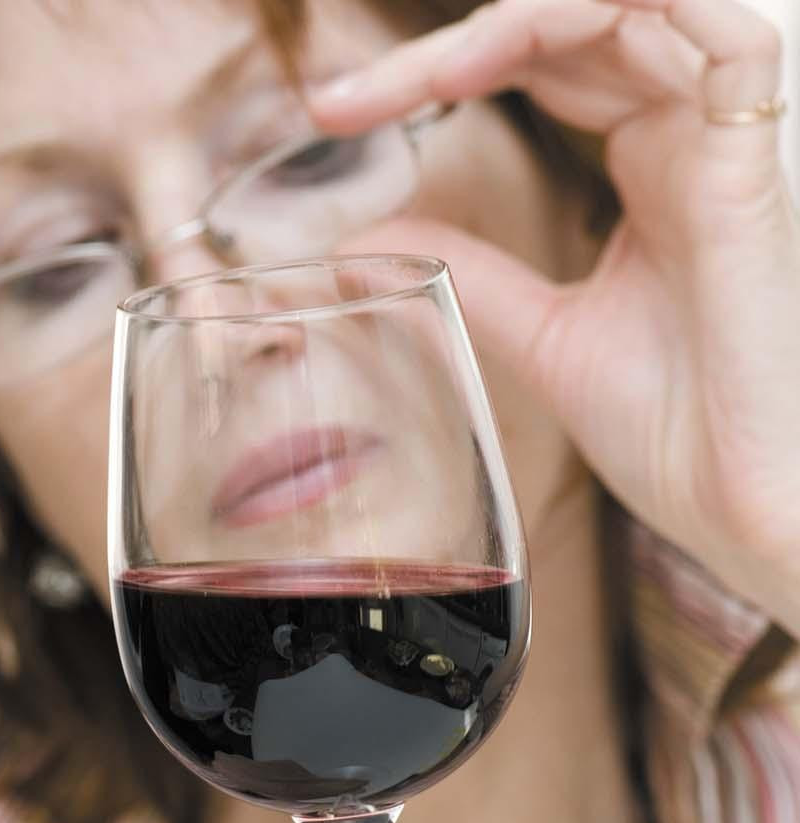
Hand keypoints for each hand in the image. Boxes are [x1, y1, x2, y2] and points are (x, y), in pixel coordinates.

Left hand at [312, 0, 799, 633]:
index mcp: (651, 169)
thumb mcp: (542, 337)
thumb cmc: (673, 434)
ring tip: (428, 78)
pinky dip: (626, 15)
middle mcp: (686, 140)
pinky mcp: (750, 169)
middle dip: (447, 48)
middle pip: (568, 27)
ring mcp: (720, 147)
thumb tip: (364, 246)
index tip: (338, 113)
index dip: (437, 71)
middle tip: (343, 101)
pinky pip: (728, 38)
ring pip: (634, 8)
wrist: (733, 507)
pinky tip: (524, 42)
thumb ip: (470, 274)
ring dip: (519, 22)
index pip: (541, 67)